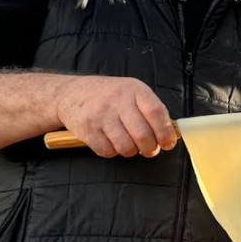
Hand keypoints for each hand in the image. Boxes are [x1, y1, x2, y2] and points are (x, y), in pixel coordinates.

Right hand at [54, 75, 177, 157]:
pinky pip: (107, 151)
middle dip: (150, 148)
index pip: (156, 113)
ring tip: (129, 145)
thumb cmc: (107, 95)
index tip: (168, 143)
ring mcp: (101, 114)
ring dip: (131, 151)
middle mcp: (117, 100)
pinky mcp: (87, 128)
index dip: (165, 132)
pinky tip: (110, 141)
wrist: (70, 93)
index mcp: (134, 89)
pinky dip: (112, 152)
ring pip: (126, 147)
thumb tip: (170, 134)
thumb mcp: (131, 92)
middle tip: (150, 150)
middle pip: (143, 134)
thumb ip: (150, 110)